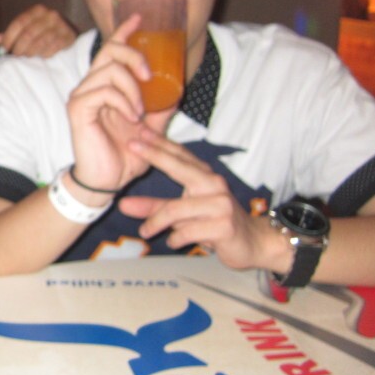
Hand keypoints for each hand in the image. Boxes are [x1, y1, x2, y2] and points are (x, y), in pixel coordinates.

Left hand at [0, 4, 76, 57]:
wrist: (67, 32)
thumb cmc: (42, 31)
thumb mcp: (27, 28)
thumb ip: (12, 33)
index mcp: (37, 10)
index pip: (19, 23)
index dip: (9, 37)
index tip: (4, 48)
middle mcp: (50, 15)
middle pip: (28, 34)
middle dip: (19, 47)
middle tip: (15, 55)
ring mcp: (61, 25)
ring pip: (39, 43)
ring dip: (30, 52)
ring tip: (27, 55)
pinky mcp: (68, 37)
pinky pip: (51, 49)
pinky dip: (43, 54)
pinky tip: (41, 55)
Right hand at [65, 15, 175, 193]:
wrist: (105, 182)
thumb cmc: (124, 156)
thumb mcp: (151, 129)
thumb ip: (161, 109)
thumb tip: (177, 90)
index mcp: (106, 86)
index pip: (112, 50)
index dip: (124, 31)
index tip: (139, 17)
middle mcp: (91, 86)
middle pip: (109, 50)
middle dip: (133, 54)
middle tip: (149, 74)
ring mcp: (82, 95)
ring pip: (108, 70)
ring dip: (132, 87)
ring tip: (140, 110)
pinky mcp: (78, 108)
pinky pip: (103, 91)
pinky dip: (122, 101)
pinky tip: (131, 117)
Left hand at [118, 129, 287, 271]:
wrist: (252, 243)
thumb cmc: (214, 223)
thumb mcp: (183, 213)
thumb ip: (154, 207)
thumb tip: (122, 205)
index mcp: (205, 177)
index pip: (180, 155)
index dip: (159, 142)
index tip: (138, 131)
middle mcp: (214, 185)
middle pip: (179, 167)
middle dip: (155, 155)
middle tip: (132, 146)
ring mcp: (220, 205)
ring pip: (175, 209)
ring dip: (156, 223)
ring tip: (144, 232)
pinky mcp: (223, 226)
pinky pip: (187, 231)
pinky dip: (176, 239)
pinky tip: (174, 242)